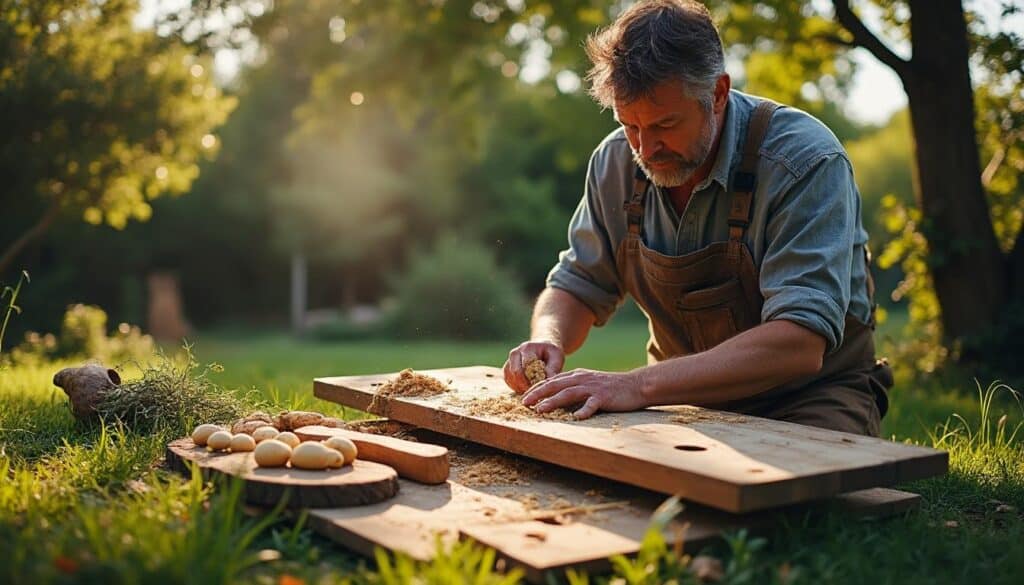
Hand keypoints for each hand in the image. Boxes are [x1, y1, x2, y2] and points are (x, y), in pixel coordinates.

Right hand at [503, 340, 564, 392]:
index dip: (531, 380)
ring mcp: (509, 360)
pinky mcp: (507, 369)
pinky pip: (509, 381)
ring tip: (533, 391)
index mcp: (527, 348)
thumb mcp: (557, 356)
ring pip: (510, 378)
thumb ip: (553, 368)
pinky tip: (527, 390)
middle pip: (515, 373)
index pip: (525, 366)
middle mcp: (515, 353)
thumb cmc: (551, 353)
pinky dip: (517, 388)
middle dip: (525, 385)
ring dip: (520, 387)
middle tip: (535, 393)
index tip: (540, 388)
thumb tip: (548, 381)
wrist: (543, 348)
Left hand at [521, 368, 648, 419]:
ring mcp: (593, 387)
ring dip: (553, 401)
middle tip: (524, 403)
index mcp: (577, 376)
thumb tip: (556, 398)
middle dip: (538, 394)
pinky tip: (576, 418)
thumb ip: (573, 388)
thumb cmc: (611, 387)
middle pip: (556, 385)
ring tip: (540, 410)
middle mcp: (582, 379)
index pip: (552, 381)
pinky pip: (592, 404)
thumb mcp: (589, 383)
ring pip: (568, 393)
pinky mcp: (604, 396)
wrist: (635, 385)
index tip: (524, 398)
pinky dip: (583, 411)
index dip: (537, 389)